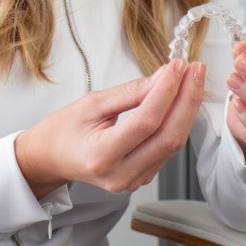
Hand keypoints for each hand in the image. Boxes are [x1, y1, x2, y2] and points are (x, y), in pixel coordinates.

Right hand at [15, 59, 205, 197]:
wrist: (51, 158)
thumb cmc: (65, 129)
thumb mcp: (92, 103)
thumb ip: (130, 92)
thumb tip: (164, 76)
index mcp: (101, 156)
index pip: (146, 122)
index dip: (166, 91)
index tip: (178, 65)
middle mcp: (121, 174)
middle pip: (168, 136)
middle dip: (187, 99)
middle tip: (195, 69)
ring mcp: (133, 180)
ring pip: (173, 144)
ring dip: (186, 108)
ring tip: (192, 78)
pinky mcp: (143, 177)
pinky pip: (168, 148)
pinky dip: (178, 121)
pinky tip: (181, 98)